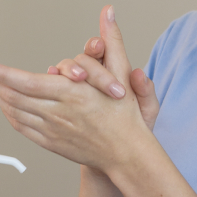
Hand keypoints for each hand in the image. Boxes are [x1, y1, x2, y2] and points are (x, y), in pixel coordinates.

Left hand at [0, 6, 155, 169]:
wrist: (127, 153)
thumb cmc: (125, 114)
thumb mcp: (122, 72)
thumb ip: (113, 39)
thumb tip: (109, 11)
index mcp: (73, 95)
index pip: (28, 83)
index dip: (3, 73)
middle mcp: (59, 114)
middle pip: (15, 97)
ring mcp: (52, 130)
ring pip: (14, 112)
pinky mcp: (50, 142)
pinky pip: (21, 127)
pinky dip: (8, 113)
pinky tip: (4, 103)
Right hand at [46, 6, 159, 131]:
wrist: (119, 152)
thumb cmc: (135, 128)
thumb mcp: (146, 112)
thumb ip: (146, 92)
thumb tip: (139, 74)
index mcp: (114, 72)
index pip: (104, 50)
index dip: (99, 44)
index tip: (99, 46)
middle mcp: (93, 75)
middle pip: (82, 58)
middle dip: (82, 63)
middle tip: (83, 73)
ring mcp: (77, 87)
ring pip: (66, 70)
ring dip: (67, 71)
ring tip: (73, 79)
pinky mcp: (64, 99)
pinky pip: (53, 86)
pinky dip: (50, 81)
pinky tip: (49, 83)